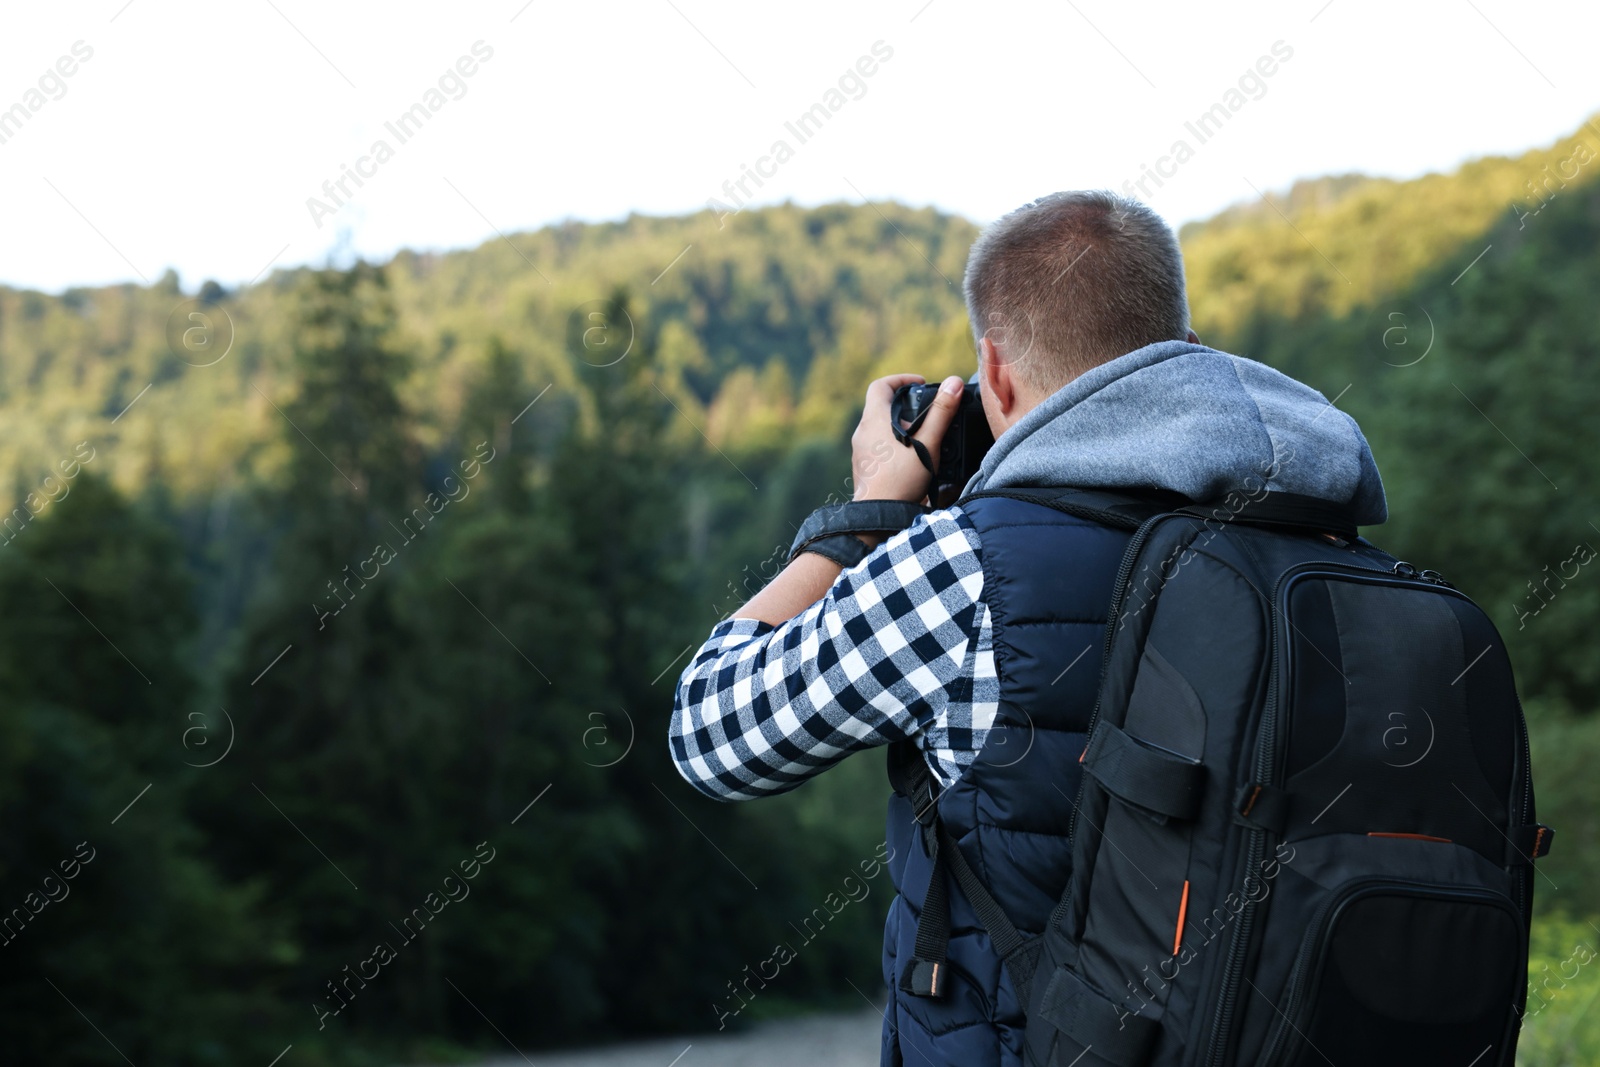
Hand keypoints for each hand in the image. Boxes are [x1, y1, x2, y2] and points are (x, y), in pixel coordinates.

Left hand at [850, 373, 965, 506]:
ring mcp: (860, 451)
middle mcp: (862, 433)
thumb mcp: (927, 443)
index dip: (901, 379)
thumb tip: (953, 384)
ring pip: (879, 428)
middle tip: (926, 413)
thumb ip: (941, 413)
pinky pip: (877, 447)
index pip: (881, 385)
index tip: (919, 384)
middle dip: (904, 405)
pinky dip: (893, 445)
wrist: (880, 515)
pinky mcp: (863, 467)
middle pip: (880, 406)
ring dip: (899, 427)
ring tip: (922, 437)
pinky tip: (910, 458)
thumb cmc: (901, 479)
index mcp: (874, 420)